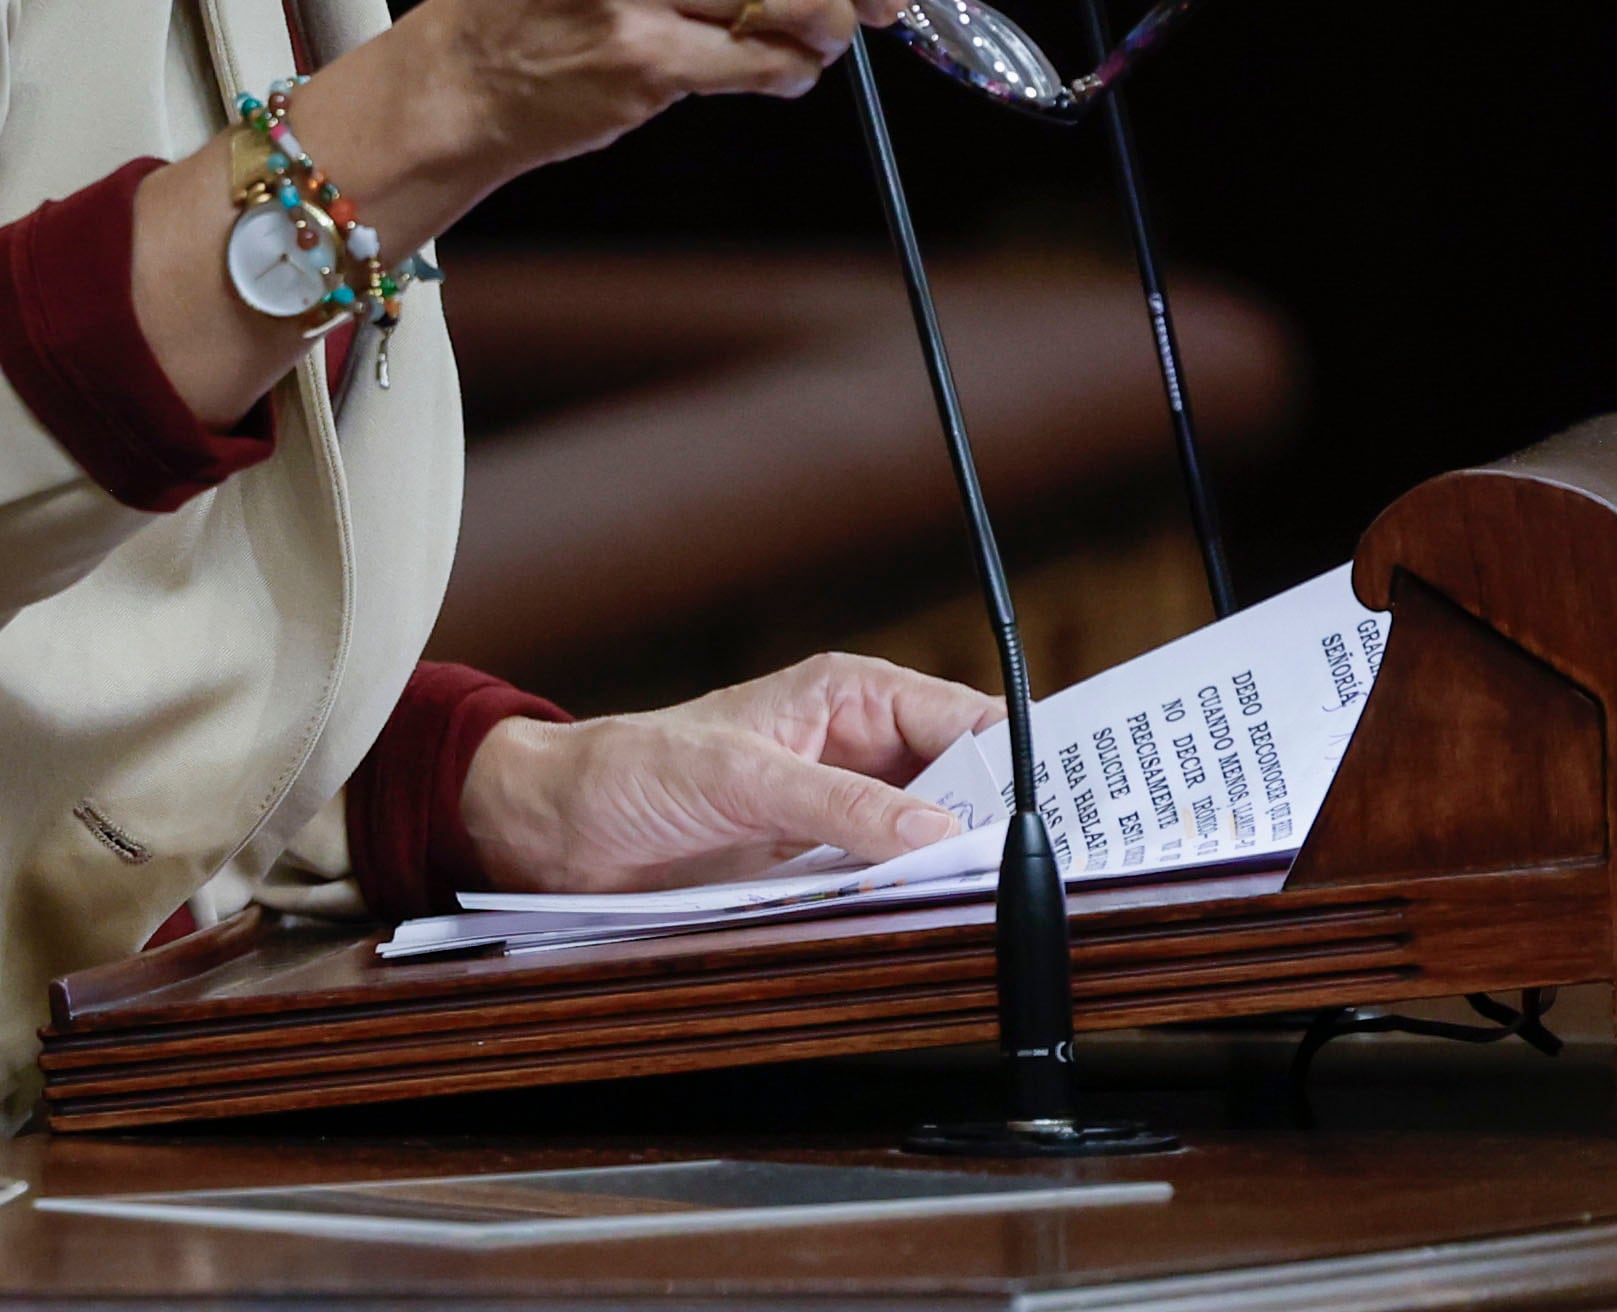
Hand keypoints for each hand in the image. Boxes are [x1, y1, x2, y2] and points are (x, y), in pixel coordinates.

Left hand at [455, 653, 999, 894]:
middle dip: (995, 820)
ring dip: (954, 868)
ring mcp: (837, 811)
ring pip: (927, 838)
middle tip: (1045, 866)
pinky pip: (883, 879)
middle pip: (957, 784)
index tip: (1061, 805)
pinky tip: (935, 920)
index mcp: (848, 696)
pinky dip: (909, 898)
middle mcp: (854, 749)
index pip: (961, 721)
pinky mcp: (813, 866)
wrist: (555, 831)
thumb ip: (839, 806)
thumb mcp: (739, 779)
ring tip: (1000, 901)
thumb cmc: (631, 771)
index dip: (1014, 760)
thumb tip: (935, 832)